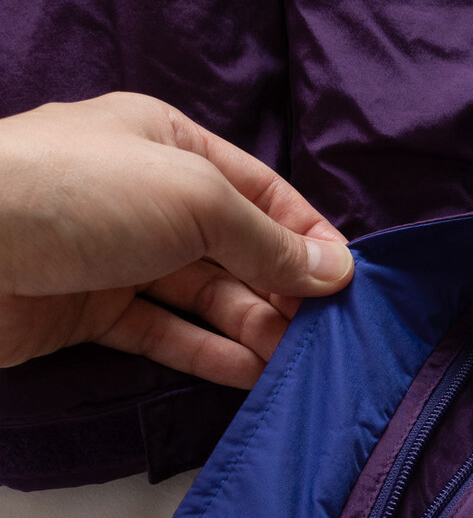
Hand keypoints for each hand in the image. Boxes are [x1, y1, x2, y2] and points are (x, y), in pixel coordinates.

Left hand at [0, 92, 353, 387]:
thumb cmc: (79, 194)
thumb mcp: (193, 198)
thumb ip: (266, 239)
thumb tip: (335, 269)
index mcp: (169, 143)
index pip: (259, 192)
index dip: (306, 236)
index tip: (348, 285)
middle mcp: (146, 196)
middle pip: (235, 248)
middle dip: (282, 290)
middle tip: (325, 336)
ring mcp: (116, 255)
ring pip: (202, 296)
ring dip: (252, 328)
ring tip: (296, 364)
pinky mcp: (88, 311)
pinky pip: (162, 332)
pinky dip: (206, 353)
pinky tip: (249, 374)